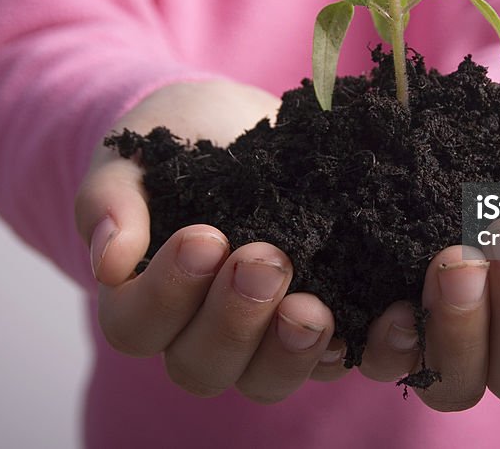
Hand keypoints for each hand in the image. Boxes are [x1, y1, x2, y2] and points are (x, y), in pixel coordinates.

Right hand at [74, 81, 347, 403]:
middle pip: (202, 366)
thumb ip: (111, 200)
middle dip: (234, 321)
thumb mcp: (134, 152)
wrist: (237, 119)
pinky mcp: (324, 319)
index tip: (204, 237)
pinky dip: (367, 347)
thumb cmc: (176, 137)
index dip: (166, 295)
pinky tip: (389, 320)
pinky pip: (340, 357)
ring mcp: (263, 335)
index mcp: (144, 298)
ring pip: (268, 379)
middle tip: (265, 261)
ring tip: (314, 308)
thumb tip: (110, 260)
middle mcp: (200, 330)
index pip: (138, 326)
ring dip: (292, 350)